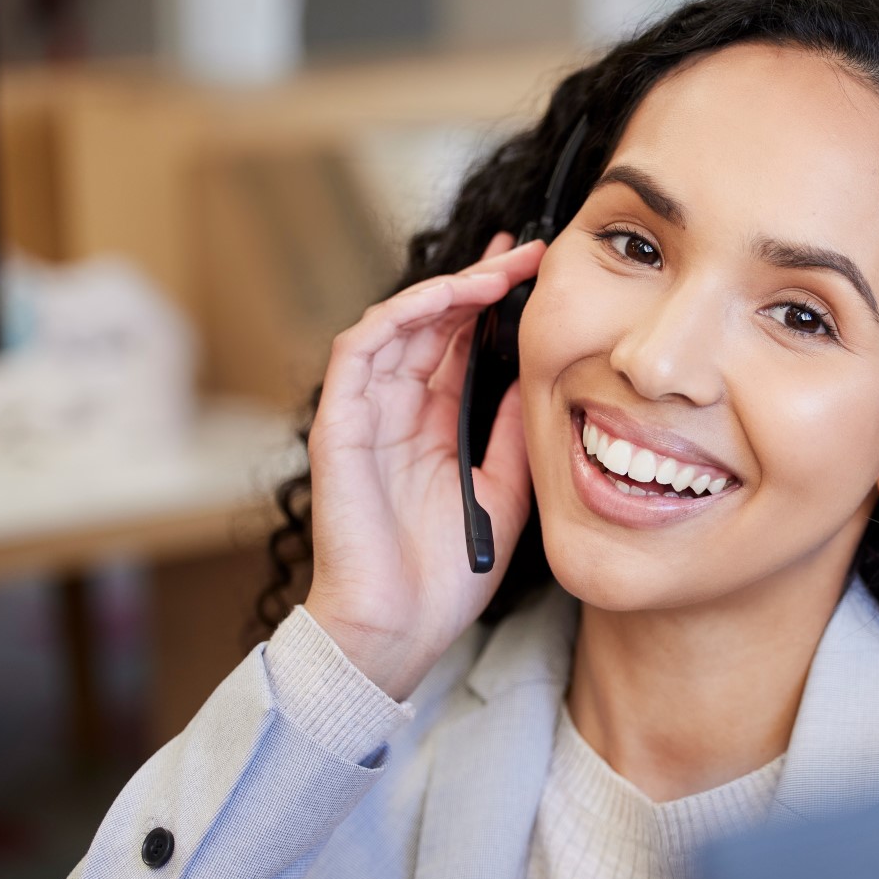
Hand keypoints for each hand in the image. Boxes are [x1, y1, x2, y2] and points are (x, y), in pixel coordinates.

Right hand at [302, 233, 542, 700]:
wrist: (398, 630)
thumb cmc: (446, 575)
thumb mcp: (503, 491)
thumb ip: (510, 433)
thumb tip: (536, 379)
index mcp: (435, 426)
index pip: (462, 345)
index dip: (494, 303)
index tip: (539, 269)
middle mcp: (398, 412)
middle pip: (434, 324)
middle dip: (478, 279)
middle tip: (528, 249)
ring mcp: (365, 415)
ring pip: (396, 326)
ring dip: (444, 290)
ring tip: (496, 271)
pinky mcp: (338, 426)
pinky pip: (358, 353)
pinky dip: (397, 318)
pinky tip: (443, 299)